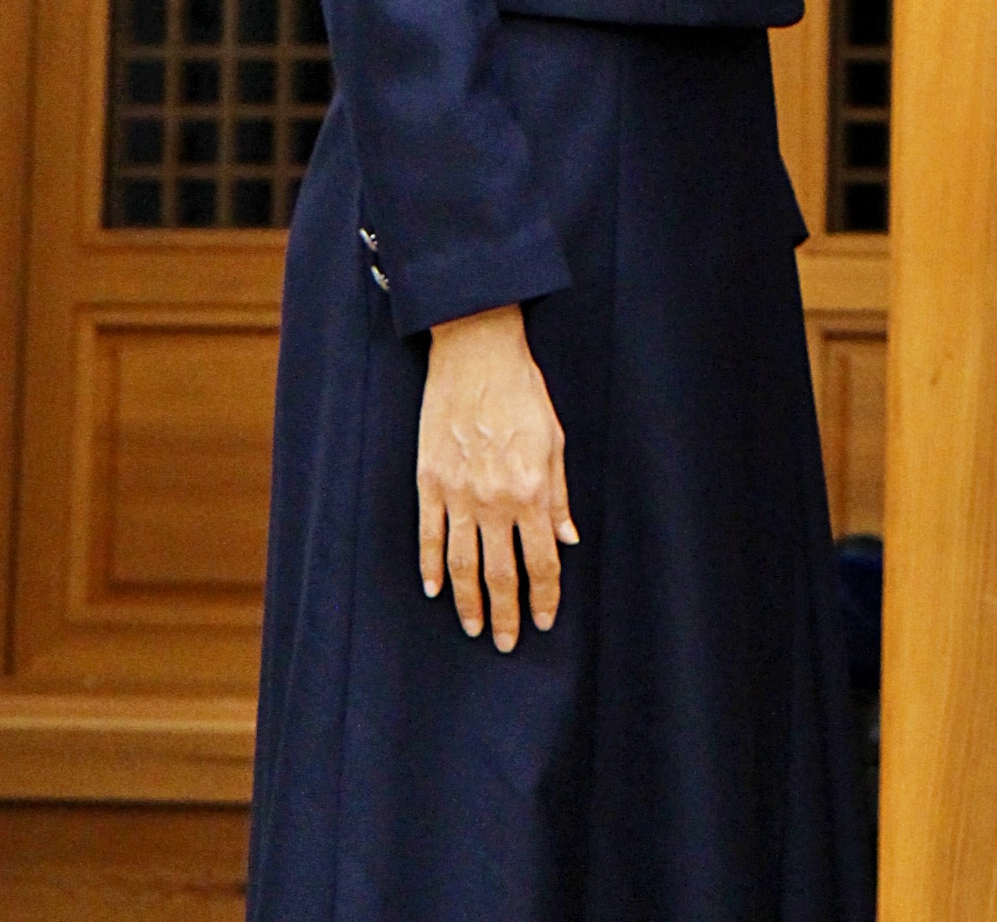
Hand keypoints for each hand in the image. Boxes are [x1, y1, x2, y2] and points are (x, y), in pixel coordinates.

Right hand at [417, 303, 575, 650]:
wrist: (476, 352)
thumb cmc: (522, 391)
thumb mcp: (555, 440)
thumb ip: (559, 495)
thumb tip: (567, 540)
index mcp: (530, 490)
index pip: (539, 561)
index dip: (542, 596)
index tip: (542, 621)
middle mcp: (494, 500)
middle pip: (500, 573)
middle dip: (506, 613)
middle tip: (507, 643)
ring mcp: (457, 494)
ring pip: (461, 565)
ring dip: (468, 602)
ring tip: (474, 627)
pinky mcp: (429, 482)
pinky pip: (429, 535)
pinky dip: (431, 566)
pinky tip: (434, 589)